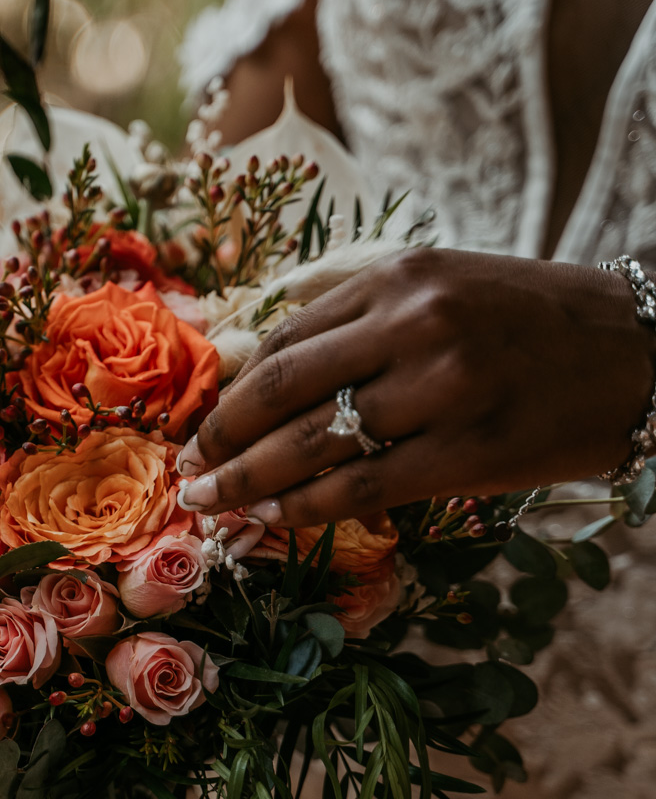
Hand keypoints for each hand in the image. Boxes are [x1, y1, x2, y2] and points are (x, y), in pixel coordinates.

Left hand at [177, 248, 654, 525]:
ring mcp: (441, 389)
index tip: (205, 418)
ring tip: (208, 501)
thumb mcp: (447, 288)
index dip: (235, 384)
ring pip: (312, 442)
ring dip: (247, 479)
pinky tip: (270, 521)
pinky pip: (360, 488)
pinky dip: (303, 509)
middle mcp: (414, 323)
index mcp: (401, 277)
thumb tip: (262, 362)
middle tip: (188, 467)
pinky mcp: (466, 452)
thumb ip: (363, 319)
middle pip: (282, 385)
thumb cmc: (537, 325)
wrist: (642, 353)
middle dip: (222, 434)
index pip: (287, 335)